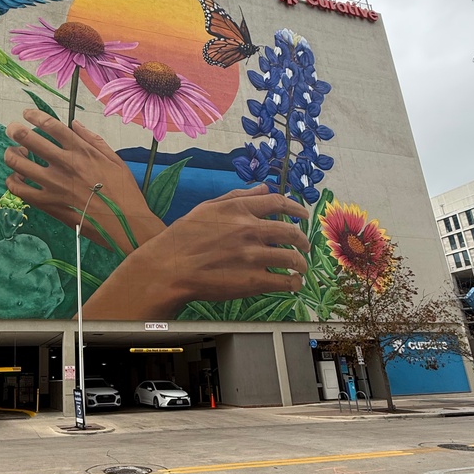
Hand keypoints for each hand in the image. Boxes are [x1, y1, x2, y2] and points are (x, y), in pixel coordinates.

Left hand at [4, 110, 164, 252]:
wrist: (124, 223)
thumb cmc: (123, 192)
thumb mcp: (114, 159)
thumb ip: (92, 139)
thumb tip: (74, 123)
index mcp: (81, 150)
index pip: (51, 125)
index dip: (35, 115)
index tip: (27, 113)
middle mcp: (64, 164)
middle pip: (29, 139)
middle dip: (15, 130)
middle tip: (12, 129)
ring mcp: (53, 184)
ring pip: (19, 163)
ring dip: (11, 154)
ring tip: (13, 153)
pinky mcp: (48, 203)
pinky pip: (20, 190)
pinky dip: (12, 182)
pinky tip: (16, 178)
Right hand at [83, 185, 310, 319]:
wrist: (168, 268)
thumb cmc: (182, 237)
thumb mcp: (207, 208)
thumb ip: (238, 196)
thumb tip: (264, 188)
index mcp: (239, 209)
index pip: (278, 203)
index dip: (296, 208)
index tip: (304, 216)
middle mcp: (250, 230)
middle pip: (290, 232)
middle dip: (303, 239)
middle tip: (305, 246)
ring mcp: (254, 256)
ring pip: (292, 258)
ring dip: (301, 263)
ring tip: (302, 268)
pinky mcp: (253, 281)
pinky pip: (284, 282)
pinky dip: (294, 283)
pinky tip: (294, 284)